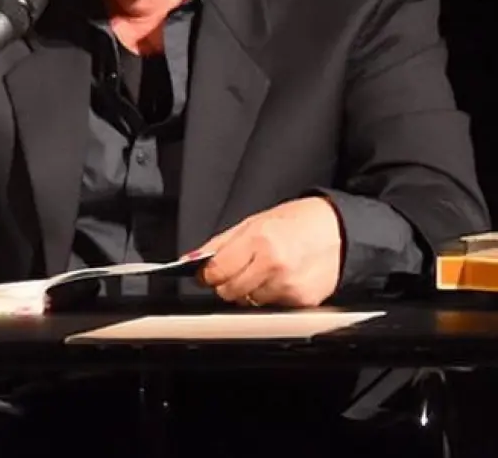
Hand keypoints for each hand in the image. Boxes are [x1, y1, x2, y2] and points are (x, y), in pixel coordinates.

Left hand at [192, 196, 342, 307]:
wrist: (339, 229)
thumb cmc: (296, 222)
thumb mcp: (253, 222)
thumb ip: (220, 244)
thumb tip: (191, 261)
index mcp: (259, 242)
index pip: (217, 272)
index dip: (207, 275)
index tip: (207, 274)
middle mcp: (274, 266)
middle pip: (229, 292)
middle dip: (227, 284)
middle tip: (237, 271)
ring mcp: (290, 287)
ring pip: (249, 303)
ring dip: (249, 292)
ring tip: (264, 272)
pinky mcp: (303, 302)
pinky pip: (272, 308)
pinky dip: (270, 298)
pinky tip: (281, 280)